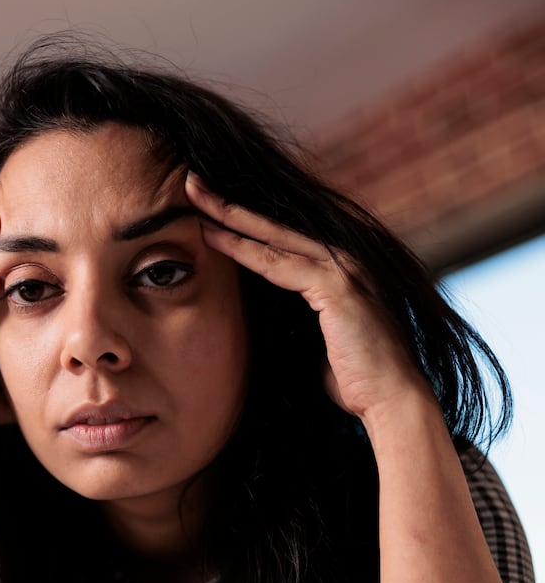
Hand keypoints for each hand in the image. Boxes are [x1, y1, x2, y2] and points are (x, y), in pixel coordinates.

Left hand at [185, 173, 429, 423]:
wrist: (392, 401)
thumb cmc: (355, 379)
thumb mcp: (318, 340)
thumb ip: (298, 319)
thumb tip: (266, 320)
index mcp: (337, 270)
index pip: (281, 239)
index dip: (244, 223)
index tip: (207, 209)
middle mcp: (342, 260)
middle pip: (274, 226)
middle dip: (230, 204)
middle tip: (191, 182)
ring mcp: (342, 269)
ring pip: (273, 237)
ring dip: (230, 216)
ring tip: (193, 196)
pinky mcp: (337, 287)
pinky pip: (278, 263)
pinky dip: (244, 250)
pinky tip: (214, 238)